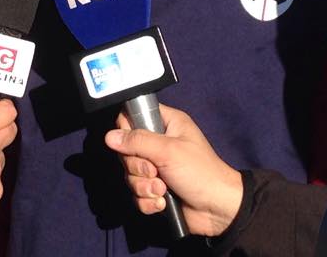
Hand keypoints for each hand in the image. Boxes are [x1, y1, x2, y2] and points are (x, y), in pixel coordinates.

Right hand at [104, 104, 242, 237]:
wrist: (217, 209)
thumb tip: (109, 136)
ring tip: (162, 190)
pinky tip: (162, 203)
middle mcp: (159, 143)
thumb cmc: (200, 172)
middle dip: (138, 166)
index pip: (134, 116)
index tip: (131, 143)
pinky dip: (147, 201)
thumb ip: (138, 141)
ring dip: (143, 186)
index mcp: (166, 124)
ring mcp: (156, 168)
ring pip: (130, 174)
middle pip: (127, 149)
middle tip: (154, 171)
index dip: (127, 129)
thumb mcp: (169, 151)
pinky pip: (136, 194)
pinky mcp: (155, 189)